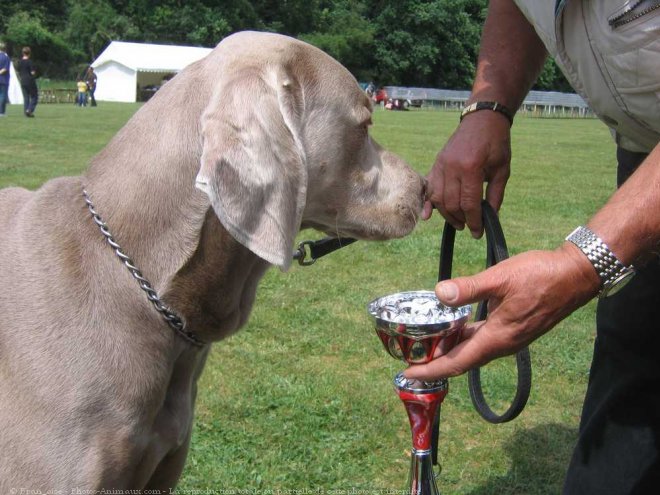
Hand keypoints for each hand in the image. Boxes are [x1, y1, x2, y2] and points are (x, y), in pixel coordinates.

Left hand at [404, 243, 600, 380]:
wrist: (576, 275)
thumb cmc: (540, 275)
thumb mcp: (500, 278)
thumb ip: (469, 288)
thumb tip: (439, 294)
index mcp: (497, 338)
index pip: (457, 362)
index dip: (431, 369)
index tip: (408, 374)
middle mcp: (503, 344)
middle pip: (462, 360)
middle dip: (436, 362)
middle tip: (410, 359)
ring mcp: (510, 338)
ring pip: (473, 350)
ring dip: (450, 350)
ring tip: (426, 344)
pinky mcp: (515, 329)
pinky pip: (483, 341)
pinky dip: (465, 338)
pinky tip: (455, 327)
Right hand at [423, 111, 511, 237]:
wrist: (482, 119)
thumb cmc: (496, 143)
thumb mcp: (503, 169)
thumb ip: (496, 194)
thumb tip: (491, 217)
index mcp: (472, 168)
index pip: (469, 203)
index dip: (474, 221)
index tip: (478, 232)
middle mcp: (453, 167)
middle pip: (452, 203)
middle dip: (461, 219)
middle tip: (470, 227)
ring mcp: (442, 164)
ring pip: (438, 198)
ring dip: (447, 214)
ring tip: (458, 222)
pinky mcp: (437, 163)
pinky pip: (429, 187)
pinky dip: (428, 203)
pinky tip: (427, 216)